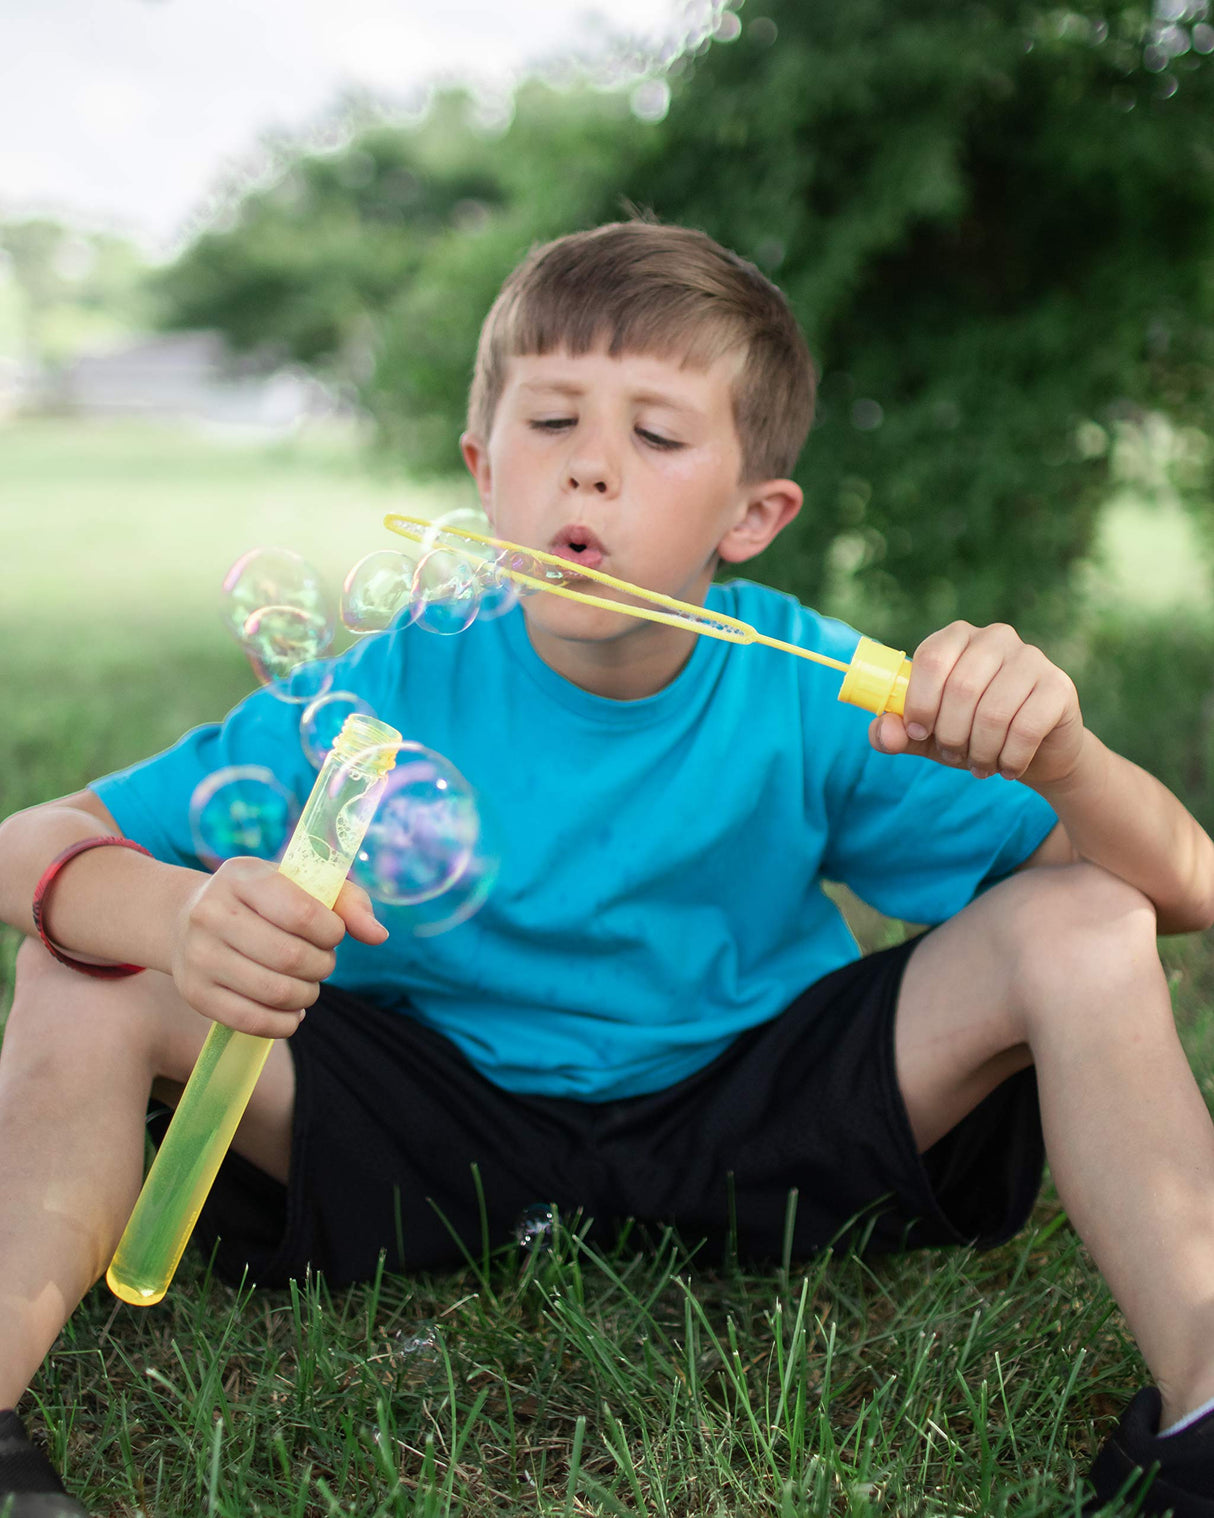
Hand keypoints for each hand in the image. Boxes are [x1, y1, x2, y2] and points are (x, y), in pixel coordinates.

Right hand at [169, 858, 387, 1036]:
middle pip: (291, 958)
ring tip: (308, 985)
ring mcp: (198, 955)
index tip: (333, 933)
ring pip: (275, 992)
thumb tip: (379, 936)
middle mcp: (212, 913)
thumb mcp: (300, 884)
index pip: (302, 913)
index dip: (332, 931)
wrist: (185, 920)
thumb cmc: (262, 900)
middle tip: (322, 962)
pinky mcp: (195, 993)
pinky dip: (285, 1023)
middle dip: (322, 966)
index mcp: (242, 877)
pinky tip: (291, 1010)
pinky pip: (253, 1021)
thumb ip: (347, 902)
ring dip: (308, 995)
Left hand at [868, 620, 1085, 789]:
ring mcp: (1031, 658)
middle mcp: (996, 637)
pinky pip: (1025, 728)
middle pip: (960, 688)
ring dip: (980, 751)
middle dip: (950, 734)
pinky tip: (1008, 768)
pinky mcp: (1059, 686)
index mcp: (957, 638)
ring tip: (979, 765)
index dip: (919, 703)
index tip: (918, 733)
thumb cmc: (972, 734)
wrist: (1035, 752)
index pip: (931, 659)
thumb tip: (883, 734)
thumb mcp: (927, 736)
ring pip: (992, 712)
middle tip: (953, 755)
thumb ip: (896, 732)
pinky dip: (1009, 758)